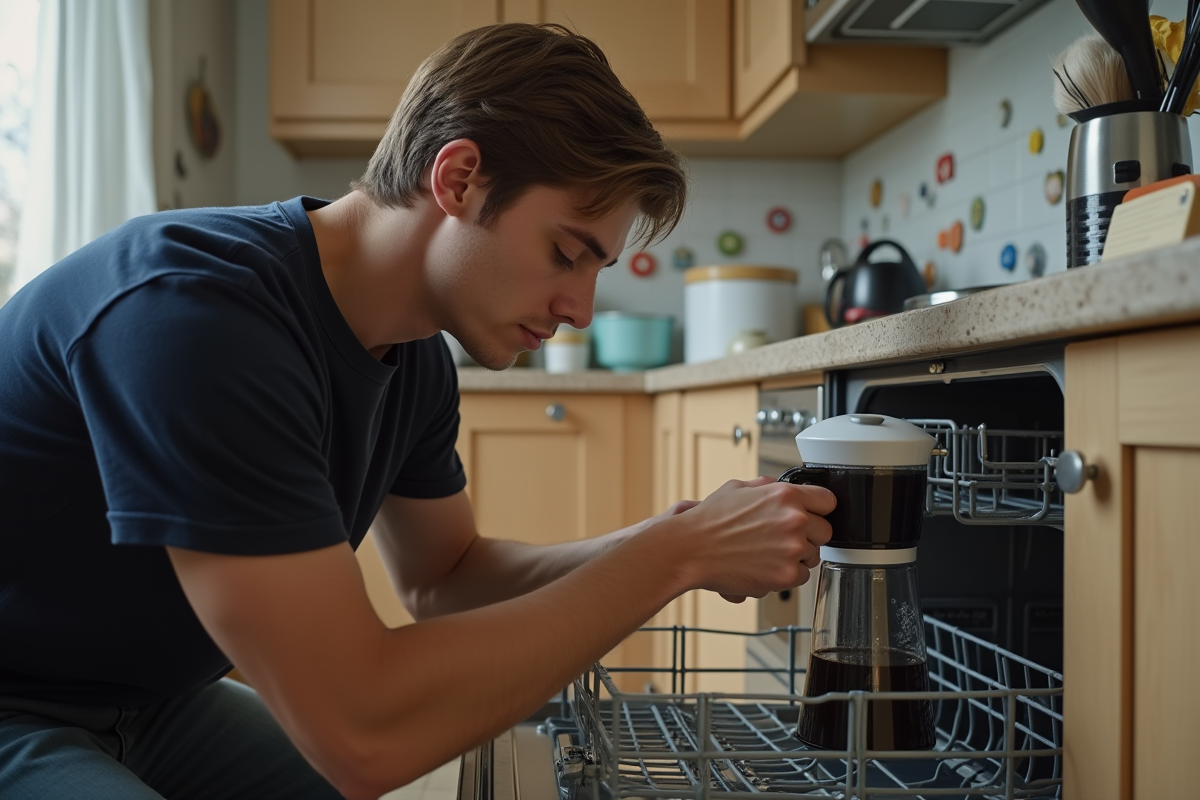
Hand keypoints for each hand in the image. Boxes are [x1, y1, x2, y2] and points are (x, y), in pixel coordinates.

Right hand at [656, 475, 834, 601]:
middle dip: (809, 535)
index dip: (819, 509)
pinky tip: (765, 567)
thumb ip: (767, 487)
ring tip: (769, 554)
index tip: (812, 515)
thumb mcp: (738, 488)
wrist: (691, 550)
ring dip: (797, 556)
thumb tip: (778, 488)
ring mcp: (792, 548)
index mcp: (785, 495)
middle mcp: (794, 520)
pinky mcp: (786, 574)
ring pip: (813, 556)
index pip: (828, 501)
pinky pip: (801, 577)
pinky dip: (786, 575)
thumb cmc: (709, 521)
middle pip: (825, 531)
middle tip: (784, 539)